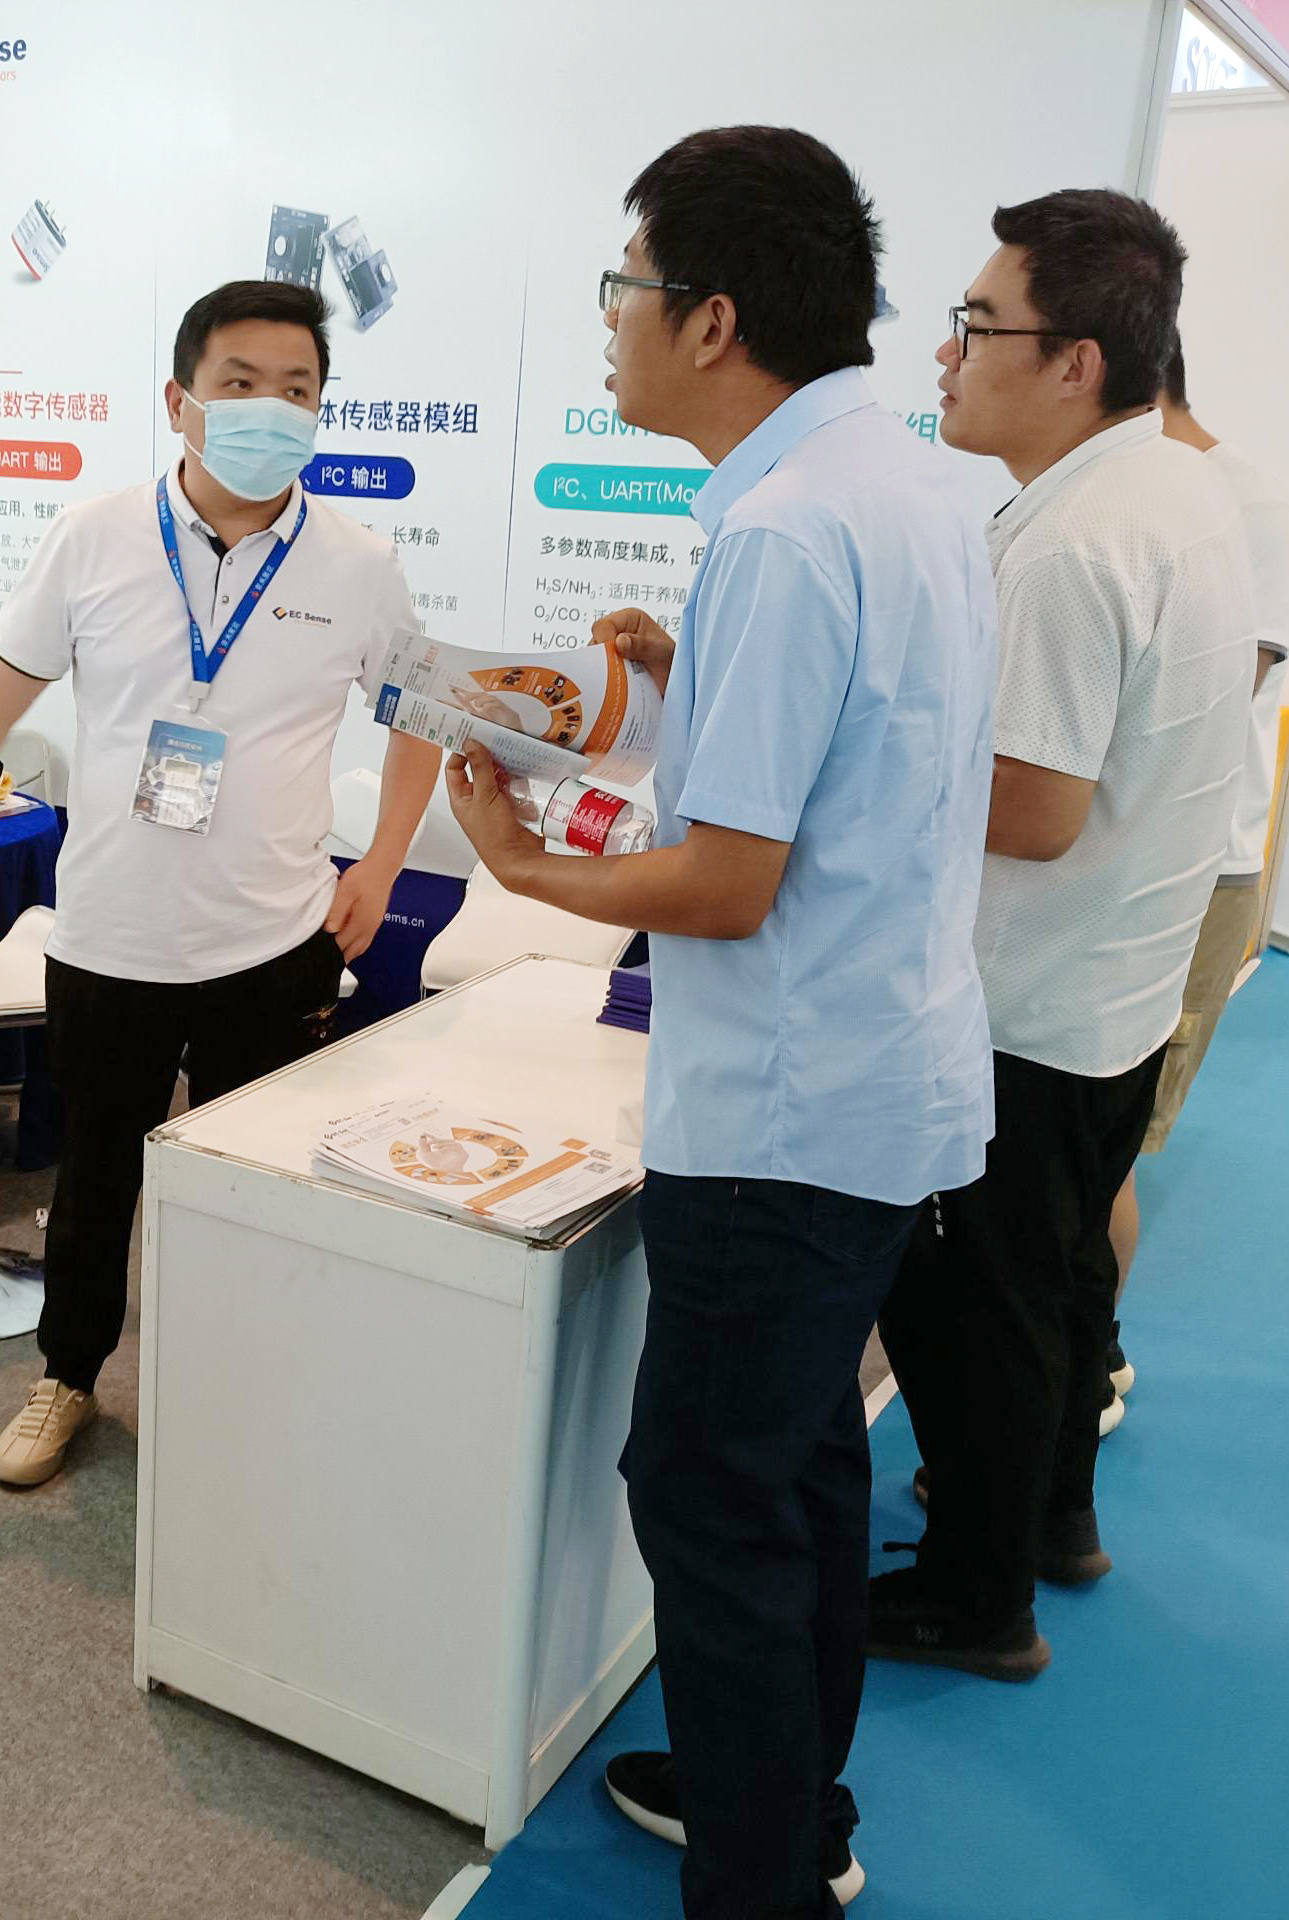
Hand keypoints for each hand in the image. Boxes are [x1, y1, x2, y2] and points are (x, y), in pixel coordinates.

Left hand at [325, 853, 398, 963]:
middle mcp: (369, 927)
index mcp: (361, 923)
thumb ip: (336, 912)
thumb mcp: (344, 892)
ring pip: (361, 947)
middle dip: (341, 958)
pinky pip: (366, 940)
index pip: (342, 945)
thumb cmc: (365, 877)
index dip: (330, 951)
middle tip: (328, 963)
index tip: (320, 955)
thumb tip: (329, 929)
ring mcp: (374, 924)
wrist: (381, 868)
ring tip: (338, 958)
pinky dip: (357, 946)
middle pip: (354, 951)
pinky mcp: (375, 920)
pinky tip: (351, 943)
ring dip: (350, 954)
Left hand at [445, 743, 544, 888]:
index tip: (473, 738)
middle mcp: (475, 802)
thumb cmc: (494, 836)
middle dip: (487, 757)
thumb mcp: (485, 795)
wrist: (518, 859)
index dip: (461, 752)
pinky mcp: (511, 808)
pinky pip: (513, 788)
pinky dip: (517, 779)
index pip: (455, 768)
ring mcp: (494, 805)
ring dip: (504, 768)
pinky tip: (522, 771)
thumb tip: (472, 744)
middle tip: (496, 740)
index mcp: (460, 799)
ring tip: (511, 753)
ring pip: (497, 778)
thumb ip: (480, 768)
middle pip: (478, 771)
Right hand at [593, 607, 674, 699]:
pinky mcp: (609, 670)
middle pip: (595, 644)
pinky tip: (614, 689)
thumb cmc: (673, 663)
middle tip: (614, 673)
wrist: (676, 685)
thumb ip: (643, 645)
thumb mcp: (661, 652)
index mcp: (629, 620)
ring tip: (619, 683)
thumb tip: (620, 641)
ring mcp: (612, 653)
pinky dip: (604, 684)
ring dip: (603, 673)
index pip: (604, 625)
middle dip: (602, 660)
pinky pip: (598, 676)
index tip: (611, 655)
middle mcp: (618, 634)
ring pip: (594, 662)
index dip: (603, 640)